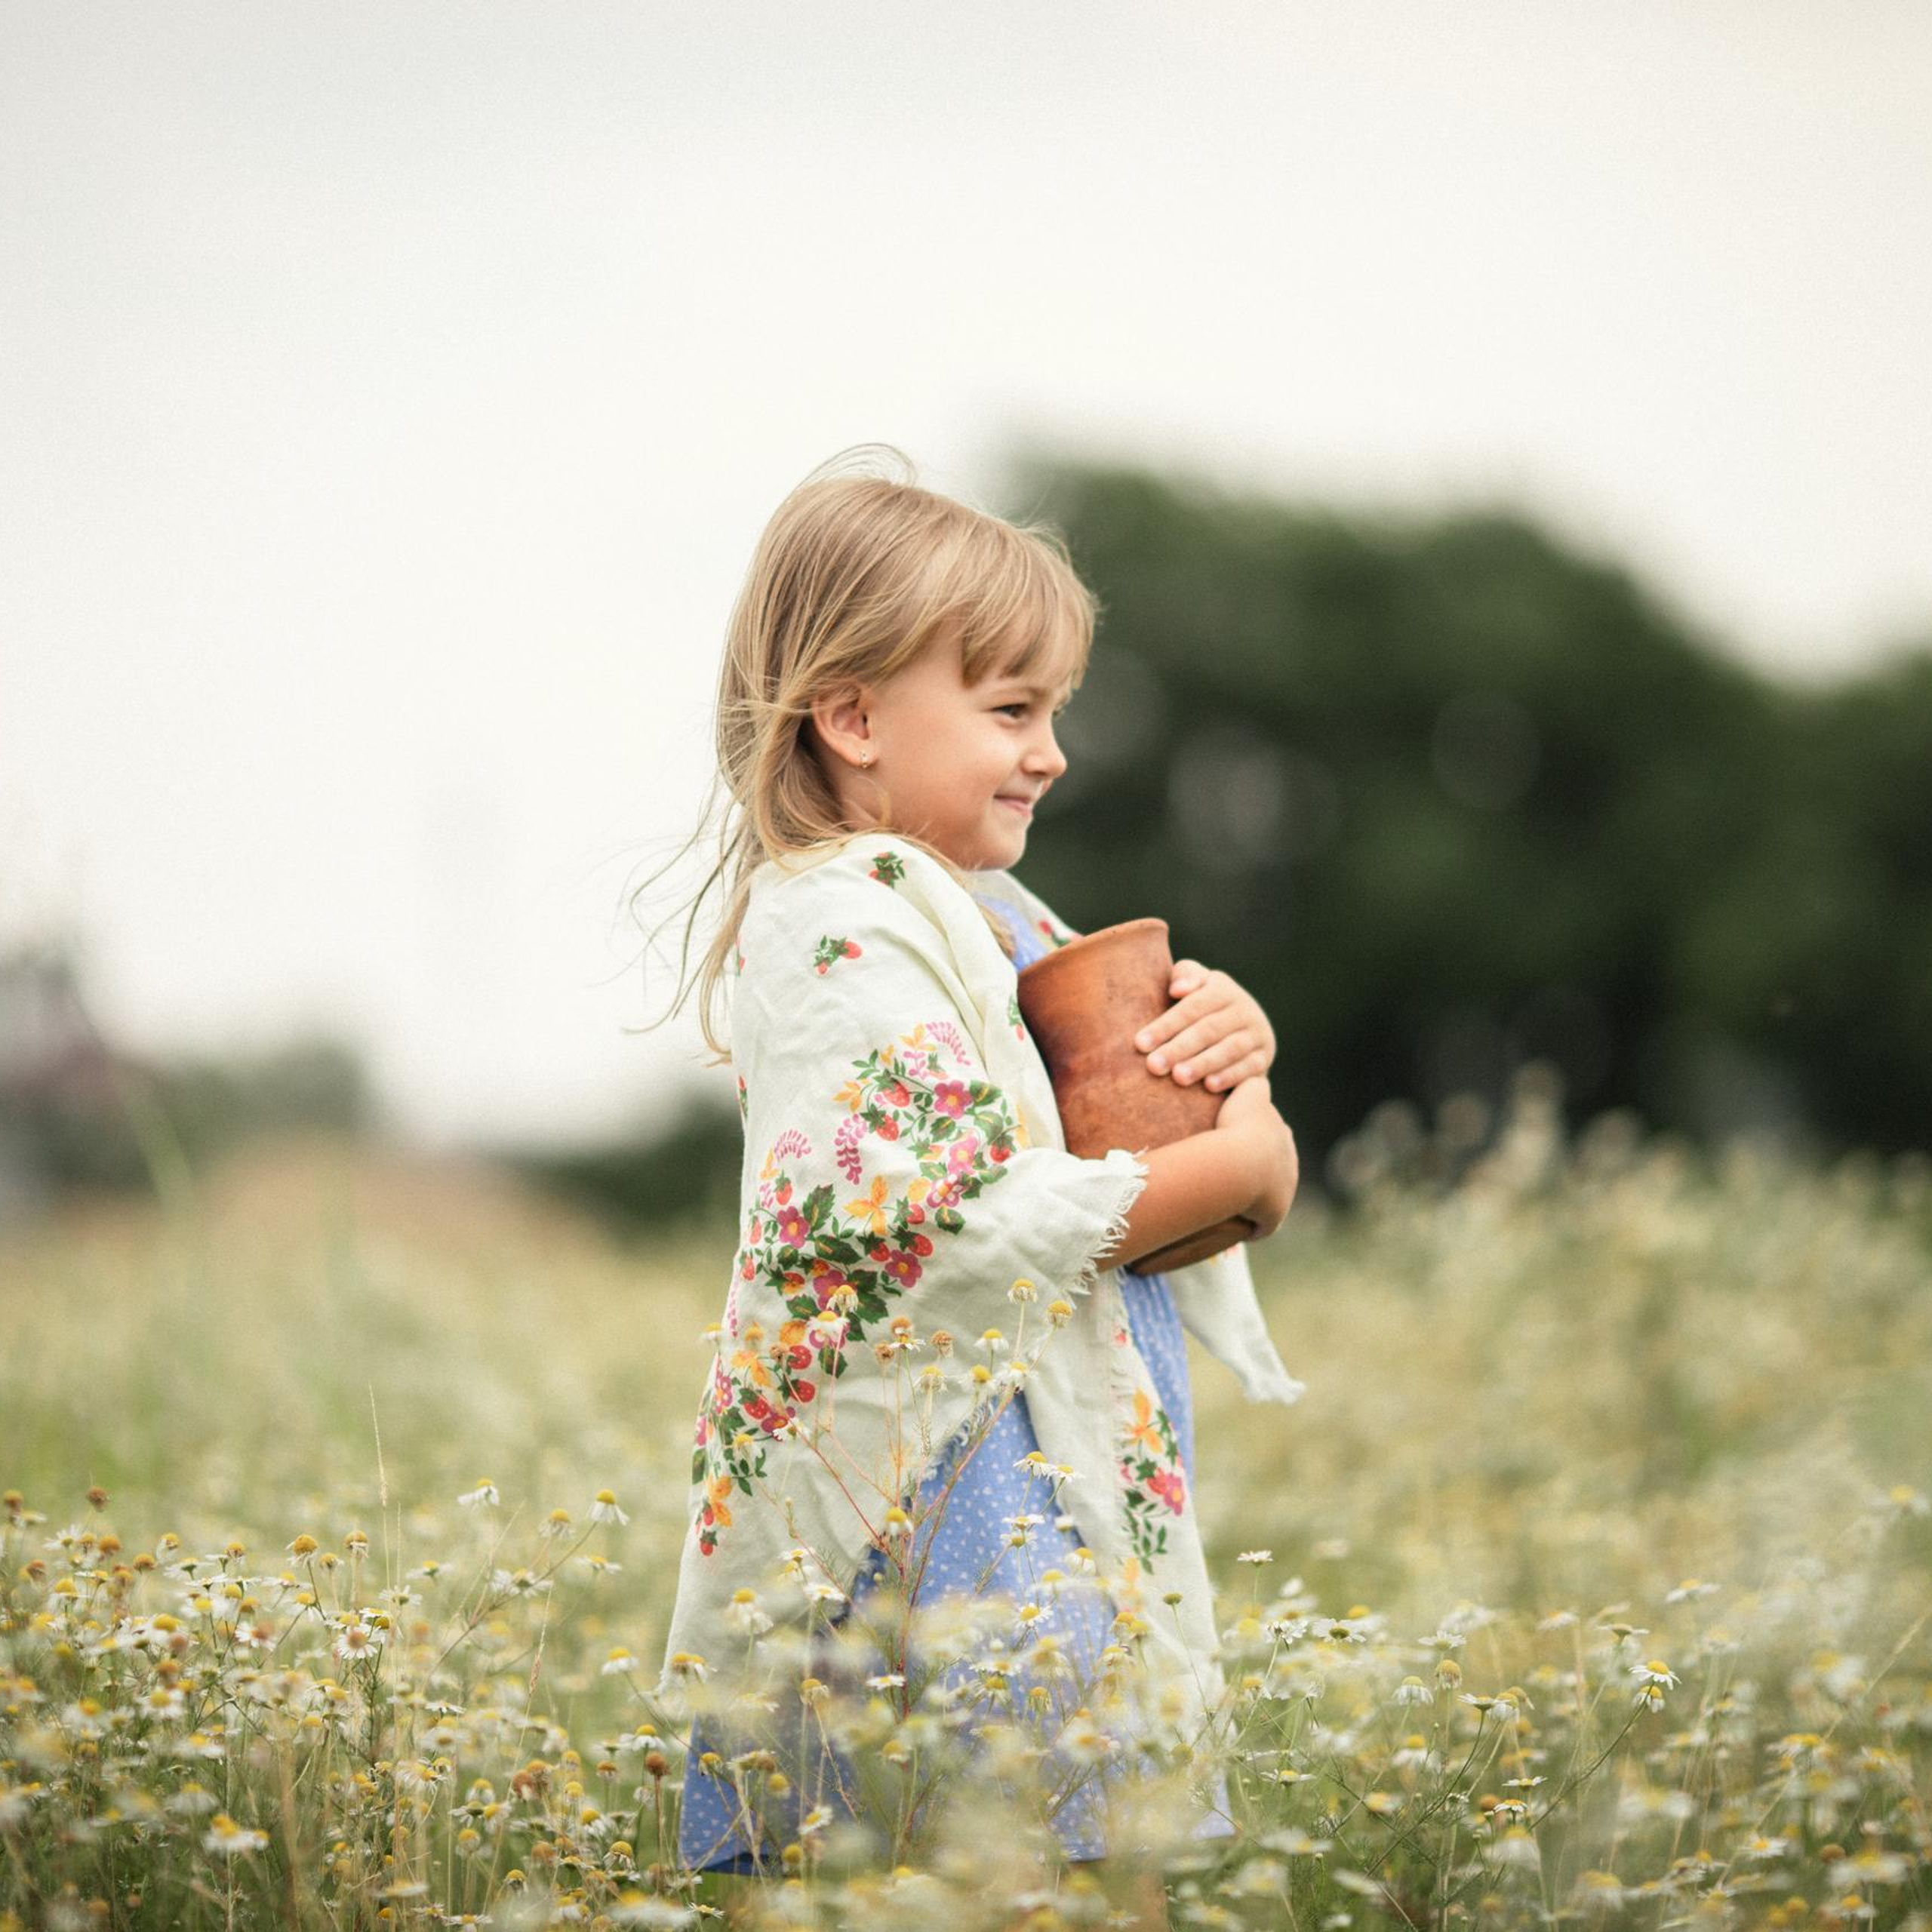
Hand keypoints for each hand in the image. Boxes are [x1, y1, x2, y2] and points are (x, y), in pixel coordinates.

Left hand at [1134, 959, 1275, 1091]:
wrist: (1243, 1026)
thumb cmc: (1202, 1006)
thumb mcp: (1196, 984)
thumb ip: (1185, 976)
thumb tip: (1178, 989)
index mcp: (1223, 989)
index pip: (1192, 1007)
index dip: (1166, 1025)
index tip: (1140, 1043)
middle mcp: (1244, 1009)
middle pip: (1209, 1029)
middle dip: (1179, 1048)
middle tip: (1153, 1066)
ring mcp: (1257, 1033)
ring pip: (1230, 1048)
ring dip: (1203, 1063)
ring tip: (1178, 1078)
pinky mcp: (1265, 1056)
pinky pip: (1249, 1067)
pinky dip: (1230, 1076)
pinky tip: (1209, 1086)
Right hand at [1212, 1074, 1298, 1237]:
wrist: (1242, 1160)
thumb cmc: (1238, 1126)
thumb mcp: (1247, 1093)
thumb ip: (1252, 1083)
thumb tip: (1251, 1074)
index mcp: (1281, 1136)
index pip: (1273, 1137)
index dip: (1257, 1141)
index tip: (1240, 1145)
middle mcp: (1289, 1163)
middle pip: (1277, 1168)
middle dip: (1263, 1172)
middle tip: (1237, 1177)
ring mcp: (1284, 1190)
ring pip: (1273, 1196)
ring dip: (1259, 1200)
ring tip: (1237, 1204)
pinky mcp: (1275, 1214)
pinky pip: (1265, 1224)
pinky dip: (1257, 1226)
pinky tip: (1244, 1230)